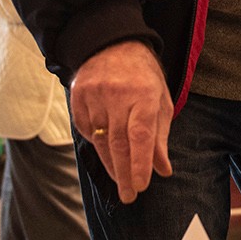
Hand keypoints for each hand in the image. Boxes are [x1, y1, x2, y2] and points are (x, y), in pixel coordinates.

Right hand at [69, 40, 172, 203]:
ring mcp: (94, 94)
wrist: (112, 43)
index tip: (141, 186)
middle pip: (118, 142)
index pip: (140, 135)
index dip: (140, 163)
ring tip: (120, 182)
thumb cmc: (142, 75)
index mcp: (143, 93)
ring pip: (100, 140)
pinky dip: (96, 144)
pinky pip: (86, 129)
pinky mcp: (77, 96)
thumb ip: (160, 136)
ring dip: (111, 164)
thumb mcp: (159, 101)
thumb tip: (163, 170)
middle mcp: (116, 94)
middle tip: (129, 196)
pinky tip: (106, 154)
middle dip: (125, 173)